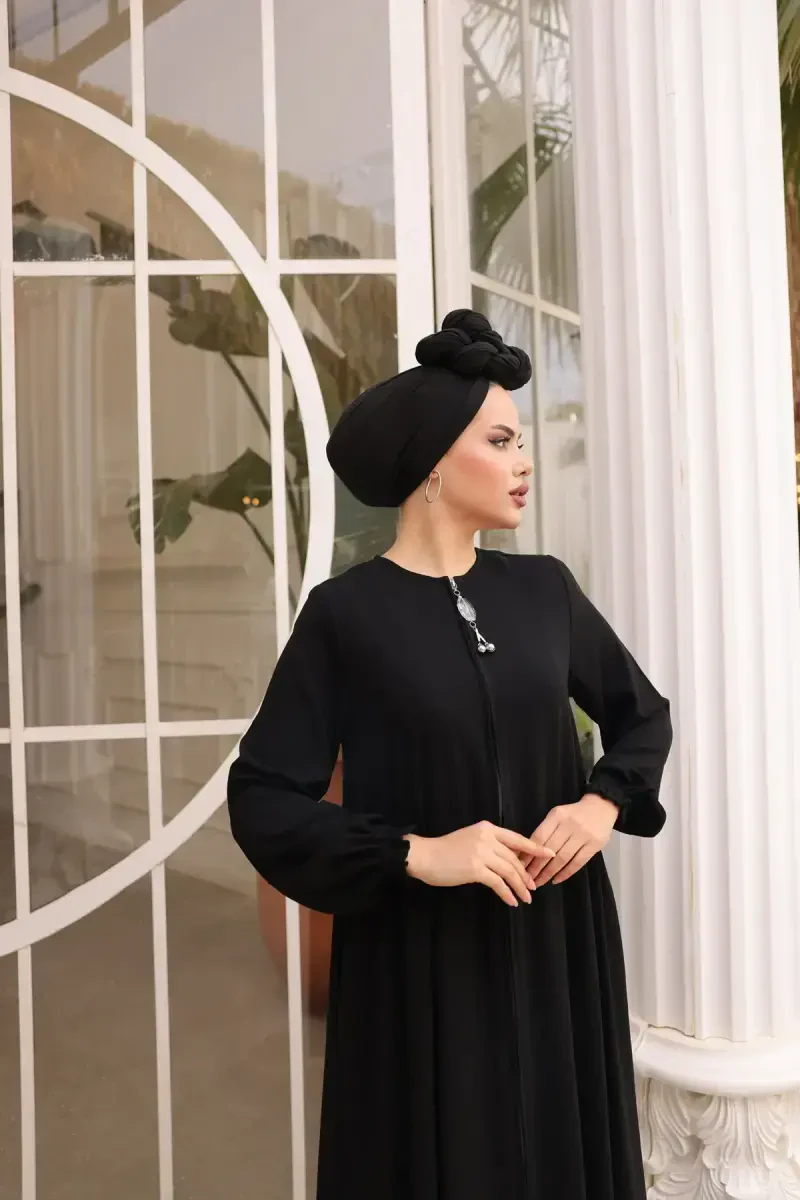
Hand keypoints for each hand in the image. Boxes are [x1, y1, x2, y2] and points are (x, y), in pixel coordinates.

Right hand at [404, 821, 554, 906]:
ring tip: (526, 898)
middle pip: (514, 858)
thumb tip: (508, 859)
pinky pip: (498, 883)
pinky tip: (511, 902)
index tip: (549, 854)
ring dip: (520, 887)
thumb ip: (489, 844)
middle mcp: (487, 838)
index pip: (517, 838)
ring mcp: (481, 852)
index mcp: (487, 828)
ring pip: (509, 871)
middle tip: (533, 887)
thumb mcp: (470, 839)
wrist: (425, 856)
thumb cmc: (445, 849)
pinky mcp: (475, 869)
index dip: (534, 848)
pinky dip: (507, 894)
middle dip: (526, 875)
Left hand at [523, 793, 618, 886]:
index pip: (539, 837)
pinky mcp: (595, 845)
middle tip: (528, 879)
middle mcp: (569, 824)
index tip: (520, 866)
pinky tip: (556, 880)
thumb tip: (526, 852)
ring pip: (563, 858)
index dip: (529, 853)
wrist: (602, 806)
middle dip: (537, 867)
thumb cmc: (574, 814)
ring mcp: (583, 835)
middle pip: (549, 849)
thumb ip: (545, 831)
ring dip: (549, 873)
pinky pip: (578, 862)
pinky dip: (566, 873)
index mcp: (557, 815)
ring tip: (539, 882)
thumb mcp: (558, 815)